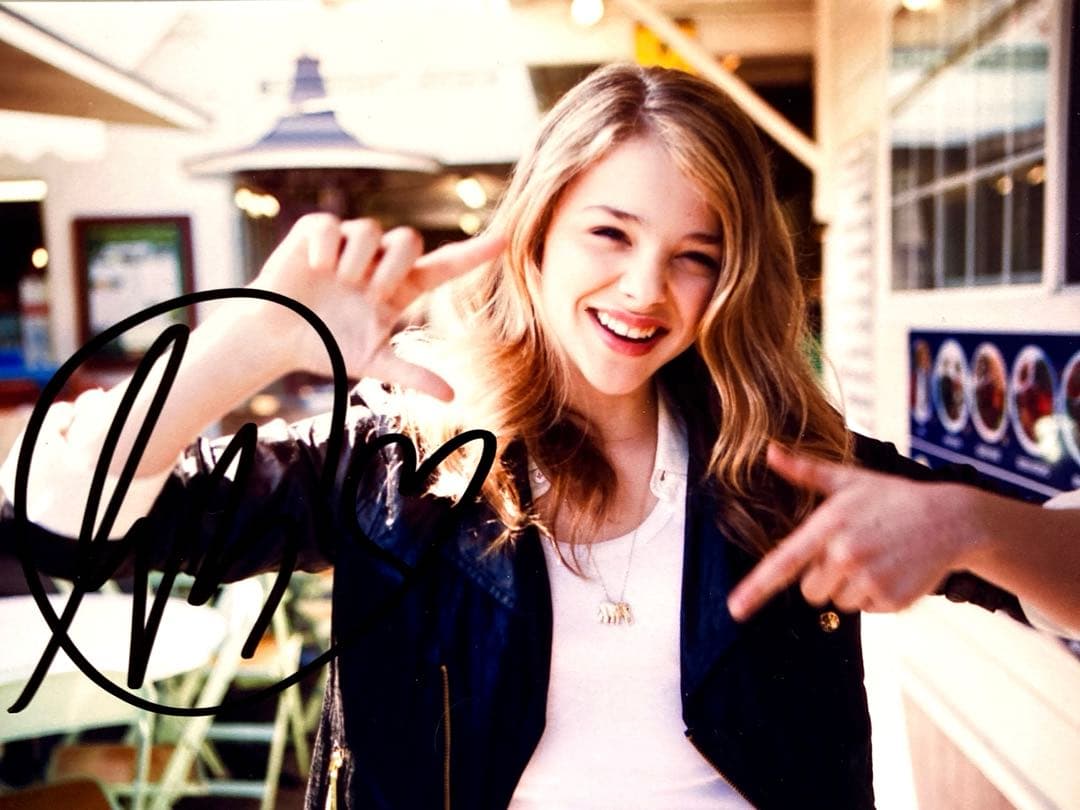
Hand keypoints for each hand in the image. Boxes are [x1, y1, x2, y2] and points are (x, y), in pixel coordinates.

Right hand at [253, 214, 503, 399]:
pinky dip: (325, 248)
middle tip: (371, 293)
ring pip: (369, 231)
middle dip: (393, 266)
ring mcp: (347, 244)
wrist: (277, 338)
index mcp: (399, 288)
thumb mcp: (372, 362)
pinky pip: (331, 226)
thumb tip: (453, 397)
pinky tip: (315, 267)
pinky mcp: (315, 233)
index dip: (473, 253)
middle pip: (408, 240)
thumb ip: (412, 373)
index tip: (504, 240)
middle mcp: (379, 261)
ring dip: (356, 262)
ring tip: (339, 283)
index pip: (444, 265)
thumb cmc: (328, 345)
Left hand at [727, 445, 985, 620]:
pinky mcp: (892, 601)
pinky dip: (873, 597)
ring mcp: (871, 580)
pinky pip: (864, 611)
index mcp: (830, 525)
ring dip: (848, 587)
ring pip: (836, 602)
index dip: (756, 588)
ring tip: (875, 558)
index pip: (784, 562)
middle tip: (851, 551)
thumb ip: (805, 470)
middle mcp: (847, 555)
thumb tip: (769, 450)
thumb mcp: (848, 479)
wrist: (950, 520)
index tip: (735, 609)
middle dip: (822, 576)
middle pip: (809, 590)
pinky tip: (891, 571)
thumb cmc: (892, 497)